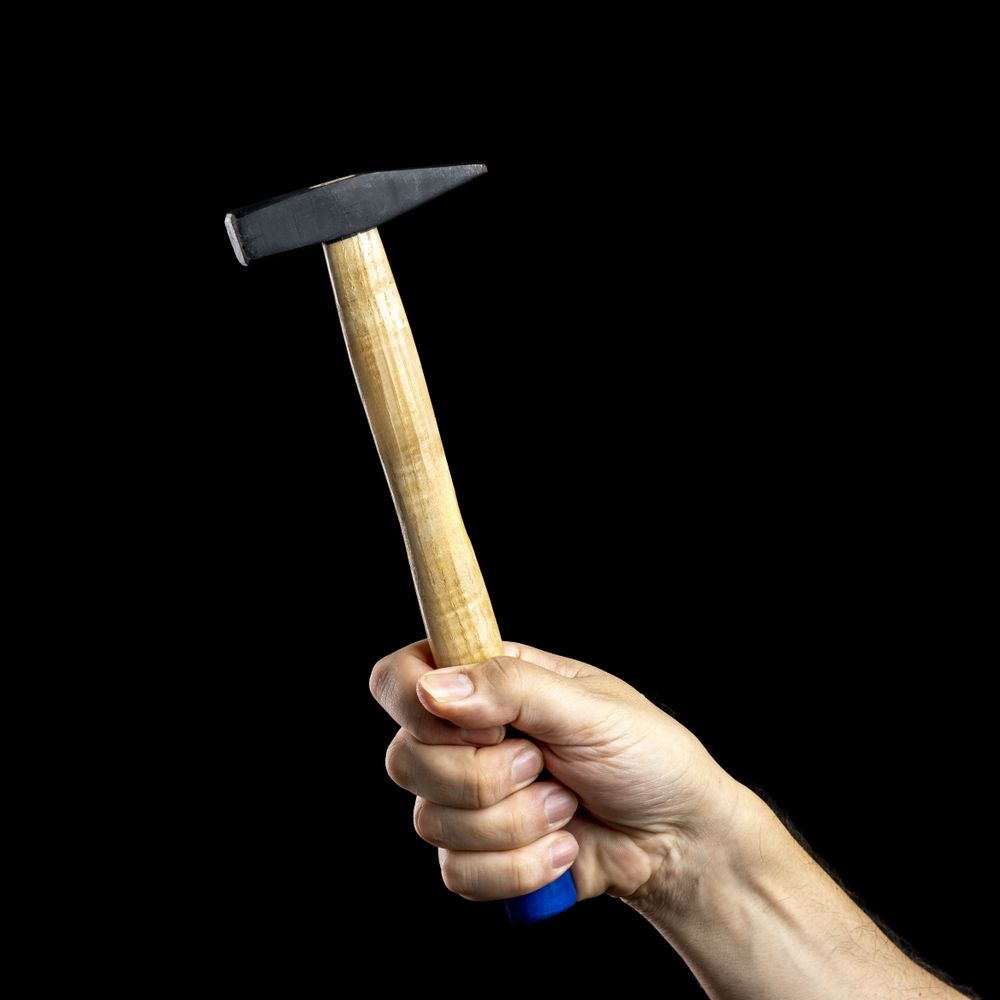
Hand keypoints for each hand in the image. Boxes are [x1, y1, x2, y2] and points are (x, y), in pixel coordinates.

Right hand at [370, 640, 742, 902]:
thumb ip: (512, 689)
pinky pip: (458, 872)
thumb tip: (435, 687)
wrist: (677, 838)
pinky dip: (521, 867)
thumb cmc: (645, 756)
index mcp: (486, 684)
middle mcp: (464, 738)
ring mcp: (467, 800)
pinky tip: (562, 846)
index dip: (418, 705)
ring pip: (432, 822)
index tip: (484, 726)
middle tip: (544, 765)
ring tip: (566, 806)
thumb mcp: (588, 708)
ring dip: (516, 824)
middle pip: (406, 759)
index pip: (399, 678)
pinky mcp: (479, 856)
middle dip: (486, 777)